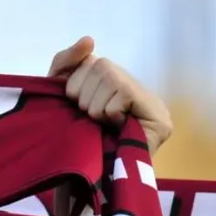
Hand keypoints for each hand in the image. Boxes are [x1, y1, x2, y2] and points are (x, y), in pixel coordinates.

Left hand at [48, 36, 172, 154]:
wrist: (82, 175)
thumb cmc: (71, 133)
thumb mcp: (58, 95)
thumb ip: (66, 63)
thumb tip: (89, 40)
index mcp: (108, 77)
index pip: (86, 61)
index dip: (73, 88)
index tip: (78, 107)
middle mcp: (131, 84)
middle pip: (98, 68)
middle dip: (84, 99)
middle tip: (92, 119)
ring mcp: (148, 99)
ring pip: (109, 81)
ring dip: (96, 109)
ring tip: (104, 124)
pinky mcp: (157, 114)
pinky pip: (119, 97)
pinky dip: (110, 114)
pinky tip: (117, 127)